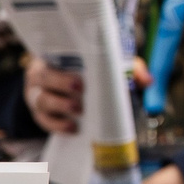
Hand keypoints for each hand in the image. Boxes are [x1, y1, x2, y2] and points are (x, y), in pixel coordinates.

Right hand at [24, 55, 150, 137]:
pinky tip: (72, 128)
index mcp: (54, 57)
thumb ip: (128, 68)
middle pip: (43, 77)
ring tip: (78, 110)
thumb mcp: (109, 66)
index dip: (64, 63)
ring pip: (41, 99)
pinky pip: (43, 120)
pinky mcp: (39, 115)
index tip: (80, 75)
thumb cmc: (90, 73)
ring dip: (60, 105)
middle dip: (61, 83)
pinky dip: (57, 125)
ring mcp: (36, 96)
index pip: (51, 55)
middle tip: (80, 89)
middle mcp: (40, 75)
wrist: (71, 91)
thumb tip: (147, 80)